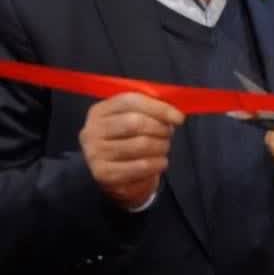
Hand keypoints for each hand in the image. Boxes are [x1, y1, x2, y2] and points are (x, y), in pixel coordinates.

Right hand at [79, 92, 184, 210]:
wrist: (112, 173)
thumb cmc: (128, 139)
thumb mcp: (134, 119)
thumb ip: (150, 109)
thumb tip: (174, 113)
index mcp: (100, 111)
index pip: (130, 101)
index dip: (158, 108)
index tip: (179, 118)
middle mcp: (92, 130)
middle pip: (135, 122)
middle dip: (160, 128)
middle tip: (169, 134)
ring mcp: (95, 153)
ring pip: (140, 144)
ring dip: (161, 146)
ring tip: (163, 147)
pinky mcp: (104, 174)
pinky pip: (141, 166)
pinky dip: (158, 163)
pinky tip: (160, 162)